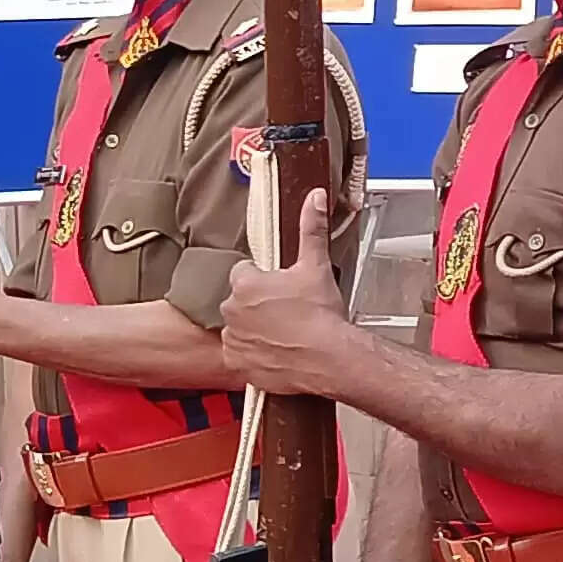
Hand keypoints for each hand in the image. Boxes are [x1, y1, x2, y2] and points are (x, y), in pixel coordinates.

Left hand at [218, 190, 351, 393]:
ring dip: (254, 328)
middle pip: (240, 300)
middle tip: (286, 310)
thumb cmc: (321, 316)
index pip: (244, 272)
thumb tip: (315, 197)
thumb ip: (311, 228)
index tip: (281, 287)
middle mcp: (232, 311)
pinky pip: (239, 354)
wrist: (330, 359)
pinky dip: (253, 354)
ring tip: (283, 333)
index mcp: (245, 284)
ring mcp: (234, 340)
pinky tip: (276, 352)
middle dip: (257, 304)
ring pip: (239, 327)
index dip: (264, 278)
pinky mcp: (239, 364)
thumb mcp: (317, 265)